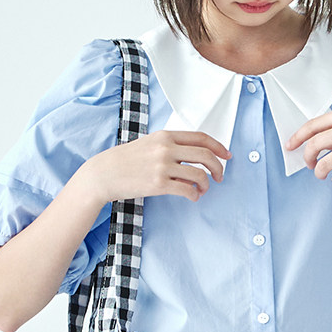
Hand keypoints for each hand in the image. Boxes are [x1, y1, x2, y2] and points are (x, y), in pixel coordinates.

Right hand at [82, 130, 230, 204]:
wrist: (104, 173)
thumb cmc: (125, 160)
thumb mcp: (149, 143)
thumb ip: (170, 145)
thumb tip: (193, 154)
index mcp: (166, 136)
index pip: (201, 137)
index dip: (219, 146)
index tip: (227, 155)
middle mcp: (166, 148)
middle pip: (205, 155)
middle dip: (218, 167)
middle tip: (219, 176)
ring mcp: (163, 166)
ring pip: (199, 174)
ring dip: (206, 184)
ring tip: (202, 189)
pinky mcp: (159, 184)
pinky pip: (187, 190)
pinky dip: (195, 195)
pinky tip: (192, 196)